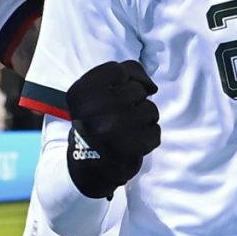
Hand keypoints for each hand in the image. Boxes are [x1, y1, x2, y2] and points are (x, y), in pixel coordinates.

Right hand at [63, 60, 158, 198]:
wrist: (90, 165)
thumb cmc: (97, 120)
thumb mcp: (96, 90)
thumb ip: (125, 73)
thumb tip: (152, 86)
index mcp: (82, 93)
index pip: (118, 70)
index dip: (123, 80)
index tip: (115, 93)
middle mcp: (95, 110)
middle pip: (138, 90)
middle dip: (135, 101)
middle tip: (120, 115)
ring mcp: (113, 130)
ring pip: (151, 110)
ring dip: (144, 119)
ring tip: (127, 129)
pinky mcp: (129, 149)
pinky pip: (155, 132)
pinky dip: (148, 137)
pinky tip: (132, 142)